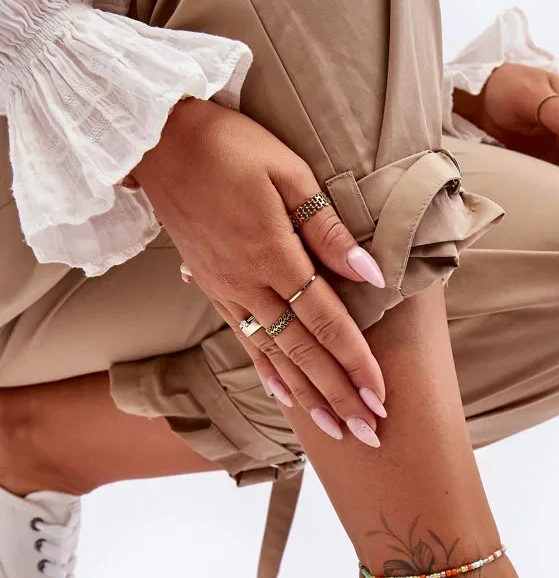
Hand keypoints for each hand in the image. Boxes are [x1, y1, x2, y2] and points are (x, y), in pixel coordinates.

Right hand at [132, 98, 387, 446]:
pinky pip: (245, 343)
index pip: (325, 323)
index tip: (381, 397)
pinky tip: (285, 398)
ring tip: (335, 431)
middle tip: (369, 434)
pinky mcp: (213, 290)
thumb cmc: (229, 147)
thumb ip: (326, 228)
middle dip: (339, 397)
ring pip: (275, 357)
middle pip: (303, 353)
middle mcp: (248, 286)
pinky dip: (269, 374)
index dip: (356, 363)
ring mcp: (227, 293)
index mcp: (272, 256)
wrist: (158, 143)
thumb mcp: (287, 171)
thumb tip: (370, 272)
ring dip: (308, 397)